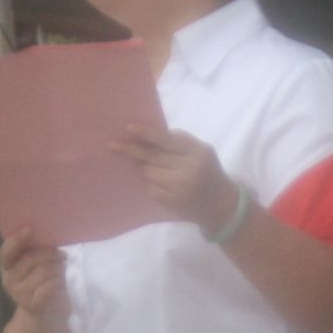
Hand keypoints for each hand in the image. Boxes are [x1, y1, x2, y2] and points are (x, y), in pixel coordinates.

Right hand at [0, 227, 69, 323]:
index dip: (16, 240)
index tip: (30, 229)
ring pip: (43, 272)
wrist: (48, 312)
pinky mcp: (33, 306)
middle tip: (62, 255)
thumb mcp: (37, 264)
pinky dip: (58, 282)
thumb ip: (36, 251)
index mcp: (7, 267)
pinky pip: (49, 287)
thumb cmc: (43, 281)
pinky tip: (59, 283)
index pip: (6, 252)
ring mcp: (19, 294)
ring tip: (60, 270)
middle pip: (30, 259)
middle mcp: (8, 280)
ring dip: (57, 268)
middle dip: (50, 254)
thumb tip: (48, 237)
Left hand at [110, 124, 238, 234]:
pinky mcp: (170, 202)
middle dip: (132, 150)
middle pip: (152, 157)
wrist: (220, 205)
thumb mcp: (203, 151)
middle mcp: (188, 170)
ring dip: (141, 167)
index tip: (128, 127)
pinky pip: (149, 187)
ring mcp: (178, 188)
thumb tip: (148, 135)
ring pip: (147, 172)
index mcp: (197, 153)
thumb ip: (180, 142)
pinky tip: (158, 182)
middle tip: (113, 145)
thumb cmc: (208, 171)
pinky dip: (149, 182)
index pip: (167, 140)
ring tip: (145, 165)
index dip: (146, 133)